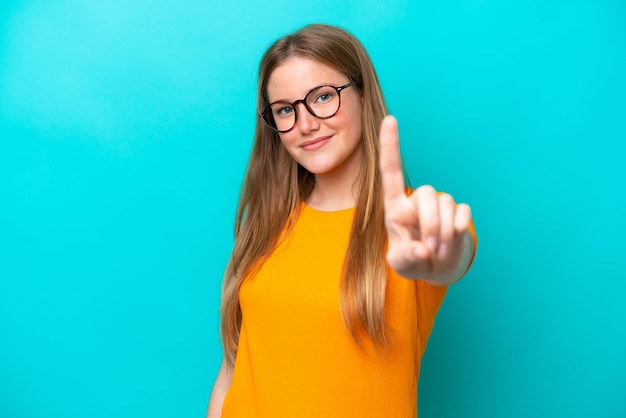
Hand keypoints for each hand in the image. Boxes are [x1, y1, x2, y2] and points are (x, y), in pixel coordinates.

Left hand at [378, 115, 472, 282]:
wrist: (436, 268)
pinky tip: (452, 242)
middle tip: (430, 249)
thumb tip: (420, 250)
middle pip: (426, 193)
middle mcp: (417, 200)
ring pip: (445, 204)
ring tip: (438, 251)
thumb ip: (405, 257)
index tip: (389, 119)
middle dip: (430, 224)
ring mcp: (439, 205)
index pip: (391, 171)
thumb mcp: (401, 263)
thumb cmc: (412, 260)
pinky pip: (462, 212)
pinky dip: (458, 229)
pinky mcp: (459, 212)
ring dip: (443, 232)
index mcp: (395, 207)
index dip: (390, 145)